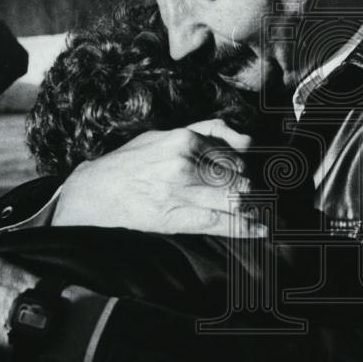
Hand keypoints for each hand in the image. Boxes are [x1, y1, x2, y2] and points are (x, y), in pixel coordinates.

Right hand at [52, 118, 264, 236]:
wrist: (94, 191)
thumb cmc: (131, 163)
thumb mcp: (165, 135)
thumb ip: (207, 132)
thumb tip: (246, 142)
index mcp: (184, 139)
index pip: (234, 154)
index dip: (249, 169)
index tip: (261, 179)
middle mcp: (186, 163)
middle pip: (240, 177)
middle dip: (255, 190)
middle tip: (266, 198)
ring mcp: (182, 191)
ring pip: (235, 199)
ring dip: (256, 208)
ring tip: (268, 214)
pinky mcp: (176, 217)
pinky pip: (221, 222)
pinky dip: (246, 227)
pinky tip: (261, 229)